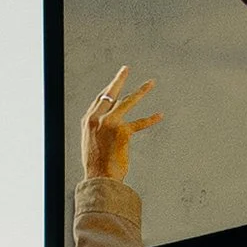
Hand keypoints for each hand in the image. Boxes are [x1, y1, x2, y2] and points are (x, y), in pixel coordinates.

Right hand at [81, 66, 161, 184]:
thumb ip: (98, 131)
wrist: (99, 178)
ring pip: (128, 101)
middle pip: (110, 93)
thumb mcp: (91, 144)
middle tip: (126, 68)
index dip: (109, 91)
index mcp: (87, 121)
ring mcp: (110, 123)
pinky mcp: (123, 131)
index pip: (99, 100)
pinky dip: (151, 120)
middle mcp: (97, 118)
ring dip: (141, 91)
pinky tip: (159, 115)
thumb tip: (108, 128)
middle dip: (119, 79)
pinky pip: (139, 123)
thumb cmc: (96, 166)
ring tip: (151, 83)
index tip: (115, 83)